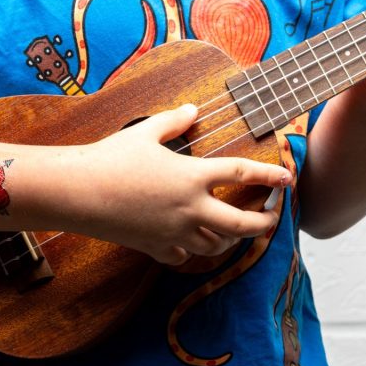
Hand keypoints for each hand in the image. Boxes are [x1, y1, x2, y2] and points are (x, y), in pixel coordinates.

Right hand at [69, 104, 287, 264]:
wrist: (78, 193)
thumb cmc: (111, 158)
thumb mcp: (145, 132)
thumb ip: (174, 121)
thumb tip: (192, 109)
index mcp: (192, 176)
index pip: (241, 175)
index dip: (269, 176)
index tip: (287, 178)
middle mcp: (190, 209)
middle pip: (242, 225)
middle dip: (264, 223)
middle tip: (273, 218)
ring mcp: (174, 233)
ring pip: (216, 245)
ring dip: (230, 238)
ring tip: (235, 230)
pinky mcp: (156, 248)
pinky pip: (184, 256)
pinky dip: (192, 250)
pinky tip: (191, 241)